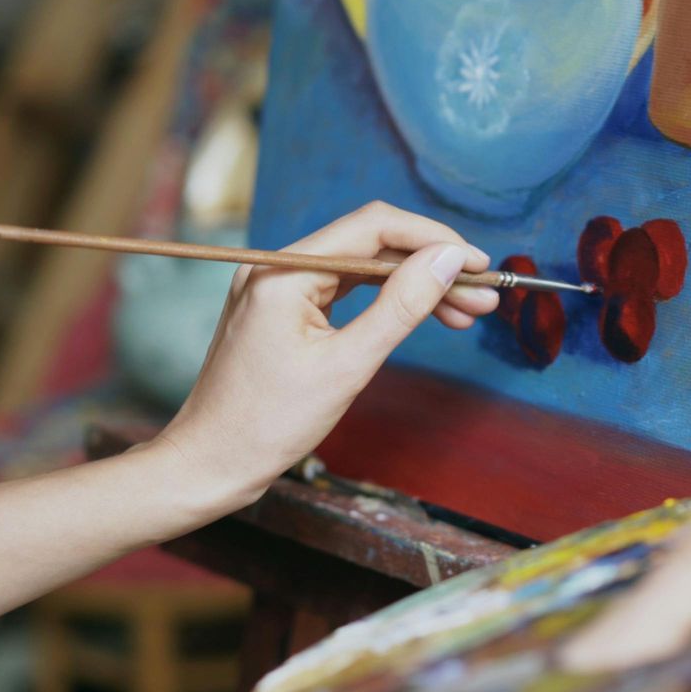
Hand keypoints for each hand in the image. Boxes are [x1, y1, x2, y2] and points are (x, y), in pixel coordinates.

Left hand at [146, 202, 498, 514]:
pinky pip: (342, 290)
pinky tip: (420, 316)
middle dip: (430, 267)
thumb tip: (450, 260)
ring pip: (361, 268)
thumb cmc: (267, 424)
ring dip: (413, 286)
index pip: (374, 226)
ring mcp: (276, 287)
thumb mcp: (347, 366)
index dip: (433, 240)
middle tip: (481, 298)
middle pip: (371, 244)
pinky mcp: (280, 311)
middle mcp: (277, 266)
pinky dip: (383, 302)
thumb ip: (402, 307)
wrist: (209, 464)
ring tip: (464, 313)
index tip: (479, 265)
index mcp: (285, 270)